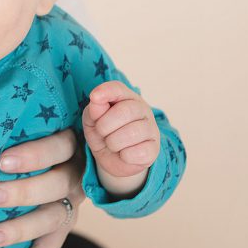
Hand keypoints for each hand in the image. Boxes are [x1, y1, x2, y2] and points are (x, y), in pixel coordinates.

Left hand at [0, 129, 86, 247]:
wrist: (67, 156)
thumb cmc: (31, 131)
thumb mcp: (35, 120)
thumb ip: (14, 117)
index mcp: (69, 143)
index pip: (58, 147)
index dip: (32, 156)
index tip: (1, 161)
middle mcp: (73, 174)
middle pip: (54, 185)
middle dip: (20, 193)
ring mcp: (71, 203)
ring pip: (51, 219)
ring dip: (19, 230)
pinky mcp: (64, 226)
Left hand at [82, 81, 159, 196]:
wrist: (112, 159)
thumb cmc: (103, 134)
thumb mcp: (92, 121)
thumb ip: (94, 109)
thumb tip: (96, 99)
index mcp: (126, 97)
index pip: (118, 88)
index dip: (106, 91)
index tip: (94, 97)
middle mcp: (142, 109)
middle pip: (125, 111)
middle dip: (105, 126)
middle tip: (102, 133)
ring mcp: (151, 128)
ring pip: (131, 133)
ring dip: (113, 143)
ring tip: (112, 144)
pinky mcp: (154, 148)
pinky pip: (137, 152)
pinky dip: (125, 156)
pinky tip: (125, 153)